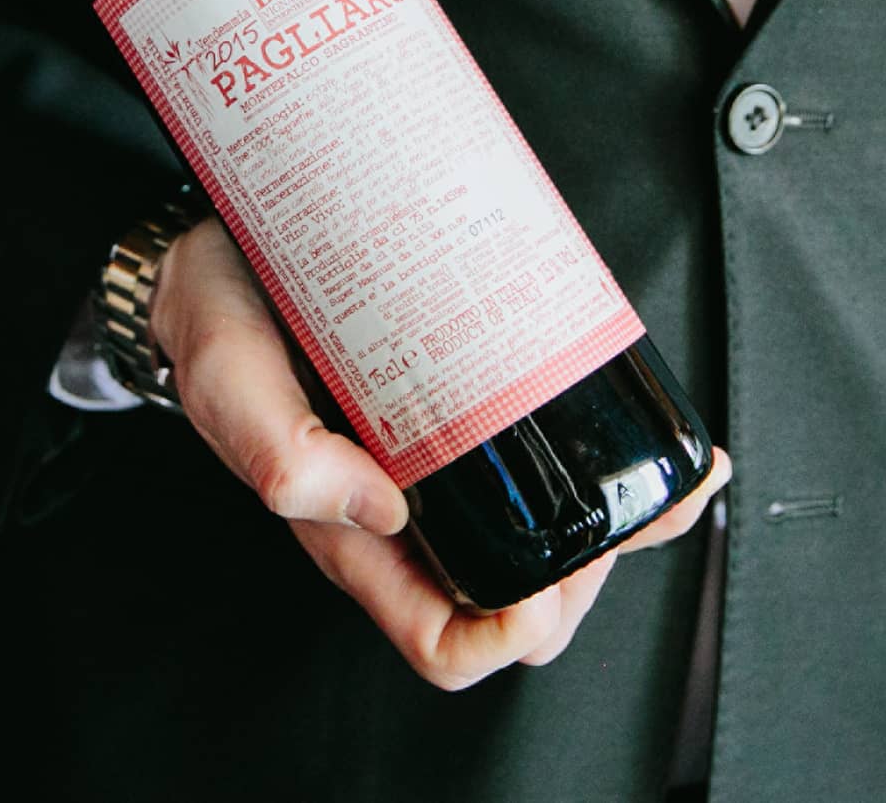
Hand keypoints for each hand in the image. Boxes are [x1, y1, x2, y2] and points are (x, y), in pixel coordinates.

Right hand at [151, 215, 732, 690]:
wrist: (223, 246)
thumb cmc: (219, 318)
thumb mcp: (228, 376)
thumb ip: (278, 450)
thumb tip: (383, 510)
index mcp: (353, 532)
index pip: (444, 638)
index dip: (509, 633)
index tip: (555, 580)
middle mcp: (407, 506)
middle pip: (516, 596)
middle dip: (585, 575)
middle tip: (622, 507)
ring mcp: (441, 455)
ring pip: (544, 532)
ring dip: (612, 521)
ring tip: (666, 473)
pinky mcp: (463, 394)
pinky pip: (544, 449)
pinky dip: (607, 448)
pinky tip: (644, 413)